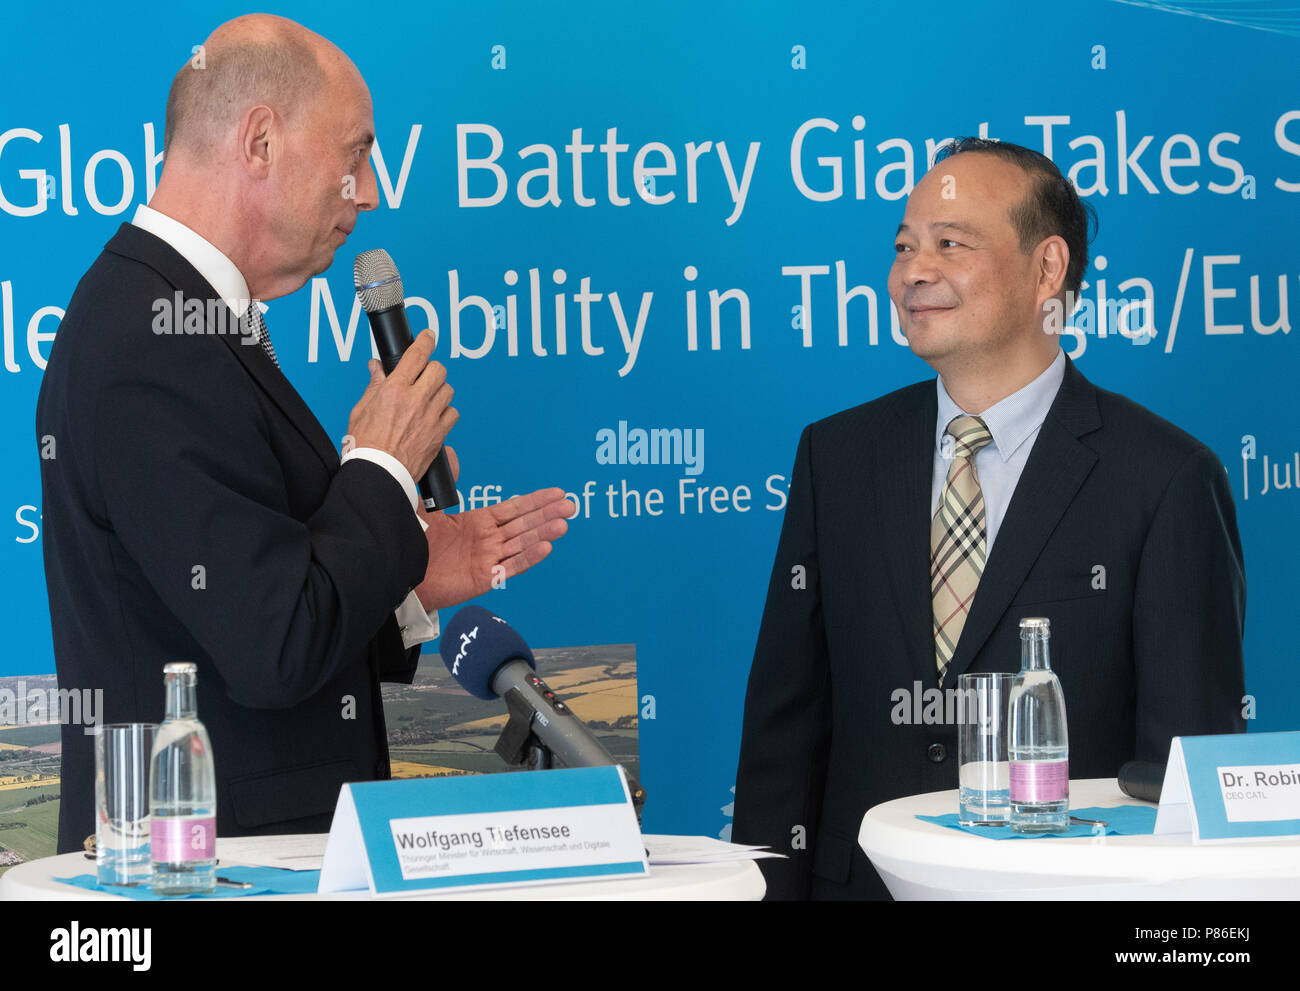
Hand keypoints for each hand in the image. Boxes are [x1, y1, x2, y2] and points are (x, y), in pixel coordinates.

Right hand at [346, 330, 456, 481]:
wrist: (378, 474)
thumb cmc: (365, 446)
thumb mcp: (361, 410)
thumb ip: (374, 386)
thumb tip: (377, 367)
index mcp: (394, 390)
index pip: (416, 355)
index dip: (425, 341)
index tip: (429, 336)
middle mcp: (415, 400)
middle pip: (438, 370)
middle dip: (432, 370)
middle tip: (424, 376)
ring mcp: (430, 417)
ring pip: (448, 390)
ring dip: (439, 391)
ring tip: (427, 399)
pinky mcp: (439, 434)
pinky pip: (453, 414)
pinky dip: (446, 413)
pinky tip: (435, 417)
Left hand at [412, 447, 571, 609]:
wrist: (403, 575)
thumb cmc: (414, 546)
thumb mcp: (428, 508)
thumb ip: (443, 484)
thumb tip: (450, 455)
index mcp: (477, 523)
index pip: (513, 509)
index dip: (535, 500)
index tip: (556, 493)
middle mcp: (487, 540)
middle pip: (523, 524)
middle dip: (547, 514)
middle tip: (569, 505)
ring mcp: (488, 558)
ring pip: (522, 543)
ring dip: (543, 533)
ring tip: (563, 524)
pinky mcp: (484, 577)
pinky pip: (510, 566)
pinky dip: (528, 557)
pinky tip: (545, 547)